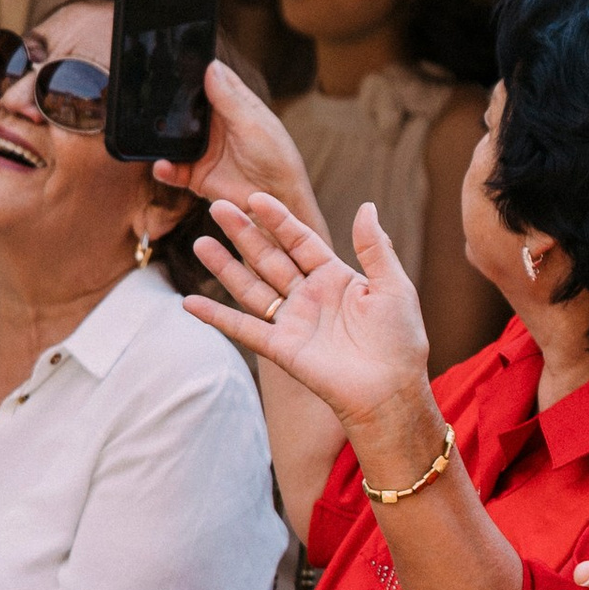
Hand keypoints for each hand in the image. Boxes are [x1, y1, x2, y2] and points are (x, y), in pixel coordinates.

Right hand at [156, 59, 321, 230]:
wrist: (278, 201)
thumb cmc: (277, 159)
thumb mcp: (253, 124)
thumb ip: (229, 99)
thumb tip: (211, 67)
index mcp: (234, 105)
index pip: (211, 79)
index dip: (194, 68)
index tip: (174, 57)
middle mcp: (216, 125)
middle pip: (185, 106)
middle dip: (169, 102)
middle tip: (150, 96)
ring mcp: (204, 149)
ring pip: (174, 137)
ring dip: (162, 136)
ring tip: (151, 133)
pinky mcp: (196, 174)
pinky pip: (173, 169)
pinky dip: (164, 168)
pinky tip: (162, 165)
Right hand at [187, 188, 437, 459]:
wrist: (391, 392)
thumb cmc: (400, 342)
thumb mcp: (393, 286)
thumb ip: (375, 248)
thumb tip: (367, 206)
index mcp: (336, 277)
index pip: (300, 241)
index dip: (278, 219)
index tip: (255, 197)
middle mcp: (310, 297)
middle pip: (269, 258)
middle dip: (244, 233)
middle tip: (217, 206)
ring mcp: (293, 322)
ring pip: (251, 288)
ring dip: (224, 267)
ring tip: (200, 243)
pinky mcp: (281, 349)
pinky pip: (243, 329)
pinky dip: (216, 316)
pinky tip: (188, 302)